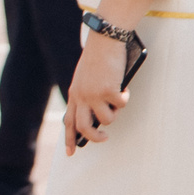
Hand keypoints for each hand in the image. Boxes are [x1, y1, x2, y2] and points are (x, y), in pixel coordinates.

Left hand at [63, 31, 130, 152]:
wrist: (104, 41)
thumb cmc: (98, 56)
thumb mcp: (86, 78)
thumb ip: (87, 94)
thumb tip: (100, 113)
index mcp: (74, 94)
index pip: (68, 121)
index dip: (69, 139)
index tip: (71, 153)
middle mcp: (81, 97)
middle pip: (84, 127)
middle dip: (95, 137)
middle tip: (105, 137)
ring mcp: (94, 95)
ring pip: (106, 119)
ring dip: (115, 112)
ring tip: (118, 99)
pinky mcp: (108, 91)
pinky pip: (121, 104)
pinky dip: (125, 97)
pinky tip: (124, 86)